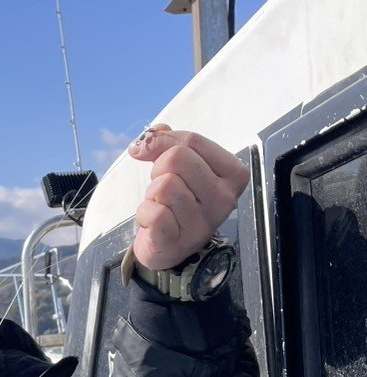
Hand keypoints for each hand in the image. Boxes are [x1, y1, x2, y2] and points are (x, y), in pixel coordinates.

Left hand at [127, 125, 248, 272]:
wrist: (168, 245)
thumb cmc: (178, 202)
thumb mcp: (182, 168)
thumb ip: (169, 142)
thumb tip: (154, 131)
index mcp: (232, 175)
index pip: (193, 141)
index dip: (163, 141)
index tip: (148, 149)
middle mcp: (224, 199)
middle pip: (178, 158)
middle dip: (158, 168)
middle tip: (161, 186)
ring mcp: (203, 222)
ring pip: (164, 184)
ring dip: (152, 193)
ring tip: (160, 205)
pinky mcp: (179, 240)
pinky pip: (154, 212)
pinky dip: (144, 213)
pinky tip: (152, 222)